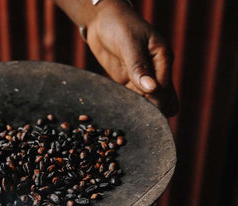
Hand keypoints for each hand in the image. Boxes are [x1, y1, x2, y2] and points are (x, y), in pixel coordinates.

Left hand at [86, 1, 177, 115]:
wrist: (102, 20)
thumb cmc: (119, 25)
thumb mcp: (129, 43)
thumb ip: (138, 66)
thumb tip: (151, 89)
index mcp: (162, 58)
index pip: (165, 88)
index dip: (156, 102)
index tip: (146, 114)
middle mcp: (156, 70)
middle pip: (163, 99)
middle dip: (153, 111)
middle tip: (140, 122)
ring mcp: (142, 77)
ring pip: (148, 101)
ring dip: (140, 110)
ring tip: (130, 121)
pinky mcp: (128, 81)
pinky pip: (133, 98)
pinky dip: (129, 105)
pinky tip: (121, 113)